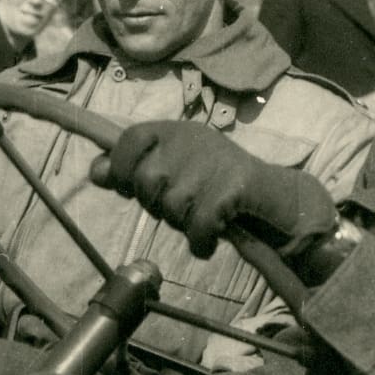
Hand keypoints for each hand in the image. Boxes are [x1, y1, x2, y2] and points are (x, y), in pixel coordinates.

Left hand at [89, 122, 336, 258]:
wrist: (277, 198)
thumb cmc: (216, 187)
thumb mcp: (174, 173)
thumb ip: (134, 171)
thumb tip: (97, 171)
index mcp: (175, 131)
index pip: (129, 139)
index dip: (122, 167)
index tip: (132, 187)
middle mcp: (193, 139)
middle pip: (147, 182)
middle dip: (159, 206)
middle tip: (183, 208)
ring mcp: (214, 161)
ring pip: (172, 208)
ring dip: (184, 225)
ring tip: (203, 219)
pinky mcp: (234, 186)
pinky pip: (199, 225)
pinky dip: (201, 242)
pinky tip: (211, 240)